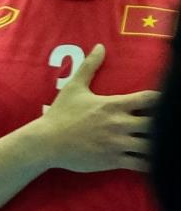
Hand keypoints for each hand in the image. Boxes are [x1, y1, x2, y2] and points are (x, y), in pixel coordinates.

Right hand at [35, 45, 156, 173]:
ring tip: (159, 141)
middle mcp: (120, 124)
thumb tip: (100, 46)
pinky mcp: (113, 160)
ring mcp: (118, 144)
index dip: (163, 99)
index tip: (163, 102)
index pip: (152, 99)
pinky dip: (150, 162)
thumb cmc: (60, 114)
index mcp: (114, 105)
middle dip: (164, 123)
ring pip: (153, 146)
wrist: (45, 142)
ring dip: (158, 144)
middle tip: (162, 123)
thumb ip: (90, 67)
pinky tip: (151, 159)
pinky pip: (141, 164)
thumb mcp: (73, 88)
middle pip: (158, 124)